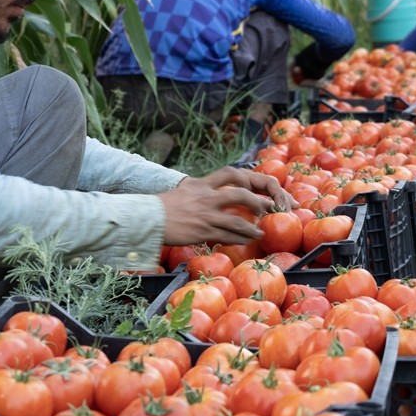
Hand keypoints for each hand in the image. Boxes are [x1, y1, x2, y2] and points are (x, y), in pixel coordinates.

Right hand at [159, 167, 295, 246]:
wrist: (147, 218)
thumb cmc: (163, 206)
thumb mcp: (183, 190)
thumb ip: (199, 189)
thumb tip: (210, 190)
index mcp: (202, 184)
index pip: (231, 174)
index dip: (248, 178)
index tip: (256, 186)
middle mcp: (206, 197)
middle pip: (240, 194)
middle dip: (258, 202)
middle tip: (267, 208)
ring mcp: (205, 215)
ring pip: (238, 220)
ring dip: (252, 228)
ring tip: (260, 232)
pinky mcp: (202, 231)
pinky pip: (227, 236)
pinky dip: (239, 239)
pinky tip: (245, 242)